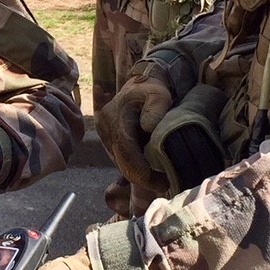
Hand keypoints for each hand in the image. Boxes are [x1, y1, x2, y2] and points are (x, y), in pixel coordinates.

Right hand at [96, 63, 173, 188]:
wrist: (140, 84)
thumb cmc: (152, 90)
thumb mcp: (159, 95)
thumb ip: (155, 109)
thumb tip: (148, 127)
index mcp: (115, 117)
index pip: (126, 151)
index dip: (142, 170)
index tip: (161, 181)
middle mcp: (105, 127)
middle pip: (121, 161)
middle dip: (142, 178)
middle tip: (164, 185)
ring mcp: (105, 134)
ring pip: (120, 162)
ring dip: (137, 174)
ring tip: (159, 180)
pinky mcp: (108, 139)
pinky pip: (120, 158)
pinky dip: (134, 167)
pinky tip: (149, 171)